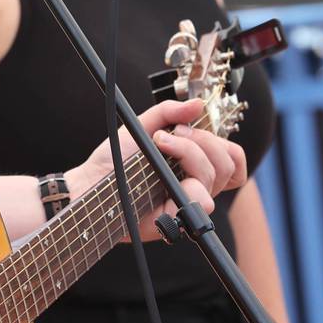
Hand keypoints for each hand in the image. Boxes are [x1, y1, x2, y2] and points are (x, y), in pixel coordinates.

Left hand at [69, 100, 246, 238]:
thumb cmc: (116, 161)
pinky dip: (186, 182)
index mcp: (194, 165)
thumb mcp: (142, 127)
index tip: (188, 129)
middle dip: (202, 140)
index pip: (232, 157)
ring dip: (189, 153)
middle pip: (227, 163)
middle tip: (170, 135)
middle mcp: (195, 183)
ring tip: (160, 146)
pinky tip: (162, 176)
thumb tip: (198, 104)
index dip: (220, 143)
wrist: (91, 182)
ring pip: (214, 176)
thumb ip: (169, 112)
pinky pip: (201, 199)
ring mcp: (187, 200)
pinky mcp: (178, 217)